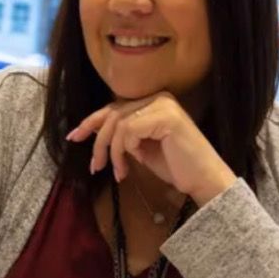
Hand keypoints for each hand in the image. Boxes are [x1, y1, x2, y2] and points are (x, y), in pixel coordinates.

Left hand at [66, 92, 236, 206]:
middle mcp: (159, 98)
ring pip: (118, 123)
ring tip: (118, 172)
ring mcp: (163, 105)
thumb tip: (95, 131)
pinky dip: (124, 151)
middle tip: (95, 166)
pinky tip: (131, 167)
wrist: (204, 179)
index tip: (74, 137)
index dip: (91, 122)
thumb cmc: (177, 166)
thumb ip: (123, 136)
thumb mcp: (142, 148)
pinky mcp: (165, 117)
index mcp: (154, 102)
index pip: (115, 108)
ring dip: (111, 152)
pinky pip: (129, 131)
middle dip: (99, 142)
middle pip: (113, 115)